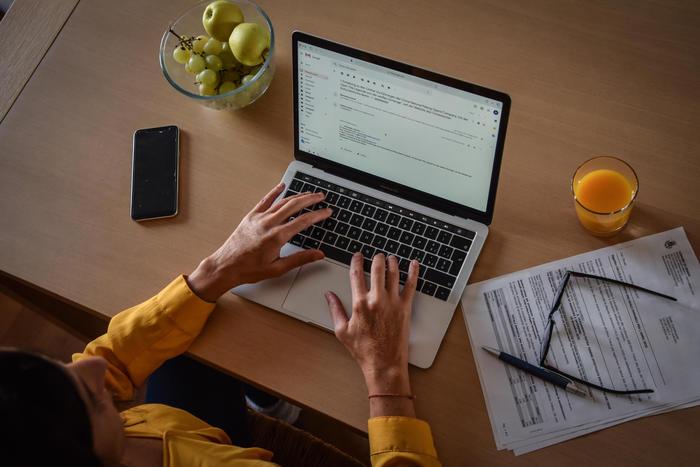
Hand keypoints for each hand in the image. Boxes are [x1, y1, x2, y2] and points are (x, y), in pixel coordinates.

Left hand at [187, 183, 331, 301]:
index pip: (303, 221)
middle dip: (310, 199)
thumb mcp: (278, 268)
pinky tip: (282, 186)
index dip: (318, 215)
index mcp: (277, 237)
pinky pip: (265, 200)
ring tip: (309, 193)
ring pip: (282, 201)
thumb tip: (318, 254)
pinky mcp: (251, 216)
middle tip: (321, 196)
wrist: (226, 266)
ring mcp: (259, 218)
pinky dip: (274, 192)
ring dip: (297, 196)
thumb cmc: (250, 270)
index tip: (326, 211)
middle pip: (294, 206)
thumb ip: (300, 259)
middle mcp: (269, 224)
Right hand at [325, 253, 418, 415]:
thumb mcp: (342, 330)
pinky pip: (411, 285)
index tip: (358, 255)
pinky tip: (414, 264)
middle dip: (376, 259)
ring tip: (391, 258)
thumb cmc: (363, 350)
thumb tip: (329, 295)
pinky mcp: (406, 308)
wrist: (384, 364)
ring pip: (394, 273)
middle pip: (377, 269)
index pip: (357, 274)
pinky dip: (413, 272)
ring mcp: (393, 303)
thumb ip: (335, 309)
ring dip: (392, 262)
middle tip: (376, 256)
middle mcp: (377, 299)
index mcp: (360, 303)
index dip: (357, 261)